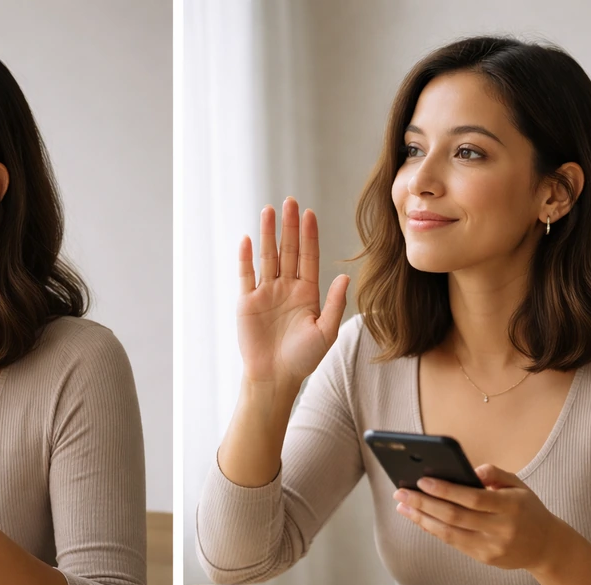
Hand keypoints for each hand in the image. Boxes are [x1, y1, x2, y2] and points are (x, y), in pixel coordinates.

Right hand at [237, 198, 349, 388]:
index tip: (309, 214)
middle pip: (288, 250)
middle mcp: (286, 288)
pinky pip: (246, 275)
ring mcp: (266, 293)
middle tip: (290, 201)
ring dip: (268, 234)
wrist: (275, 377)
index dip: (309, 235)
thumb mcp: (326, 332)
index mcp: (307, 293)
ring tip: (269, 211)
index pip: (308, 257)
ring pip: (267, 257)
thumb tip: (344, 277)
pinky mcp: (247, 302)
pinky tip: (247, 239)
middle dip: (289, 226)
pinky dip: (246, 258)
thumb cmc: (303, 359)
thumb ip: (335, 303)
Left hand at [392, 465, 565, 571]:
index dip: (446, 490)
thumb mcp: (518, 486)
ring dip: (422, 518)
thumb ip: (495, 473)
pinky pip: (454, 543)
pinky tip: (418, 518)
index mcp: (512, 506)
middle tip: (401, 492)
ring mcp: (493, 547)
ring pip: (450, 533)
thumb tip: (468, 469)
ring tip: (402, 506)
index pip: (473, 498)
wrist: (547, 546)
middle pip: (456, 516)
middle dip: (424, 503)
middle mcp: (502, 528)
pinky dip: (433, 529)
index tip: (421, 480)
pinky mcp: (485, 558)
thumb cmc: (526, 509)